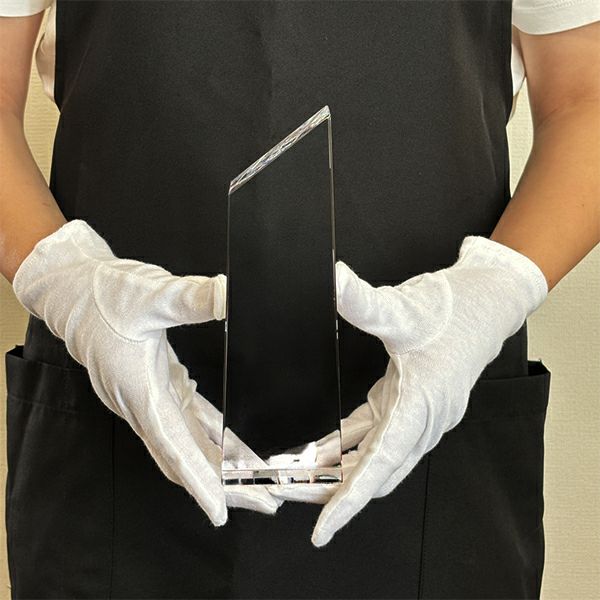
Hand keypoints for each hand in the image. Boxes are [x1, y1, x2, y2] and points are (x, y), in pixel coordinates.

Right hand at [12, 220, 279, 525]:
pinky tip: (236, 448)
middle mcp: (144, 403)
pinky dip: (214, 438)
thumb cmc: (104, 296)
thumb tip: (230, 295)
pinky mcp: (160, 386)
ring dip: (221, 467)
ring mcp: (151, 398)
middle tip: (264, 502)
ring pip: (189, 444)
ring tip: (258, 483)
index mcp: (139, 390)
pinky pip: (190, 422)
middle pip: (186, 458)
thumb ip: (192, 298)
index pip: (173, 447)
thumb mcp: (152, 294)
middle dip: (223, 486)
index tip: (220, 512)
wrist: (76, 290)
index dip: (197, 482)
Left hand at [270, 236, 547, 545]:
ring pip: (373, 455)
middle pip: (372, 470)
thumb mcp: (405, 307)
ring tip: (300, 480)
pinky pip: (375, 434)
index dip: (349, 501)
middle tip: (288, 496)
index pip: (380, 465)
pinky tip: (325, 450)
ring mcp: (416, 412)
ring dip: (340, 469)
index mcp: (421, 407)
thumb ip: (362, 300)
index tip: (323, 530)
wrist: (489, 300)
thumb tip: (330, 279)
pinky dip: (350, 445)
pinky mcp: (409, 400)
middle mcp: (420, 419)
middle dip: (333, 490)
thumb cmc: (457, 310)